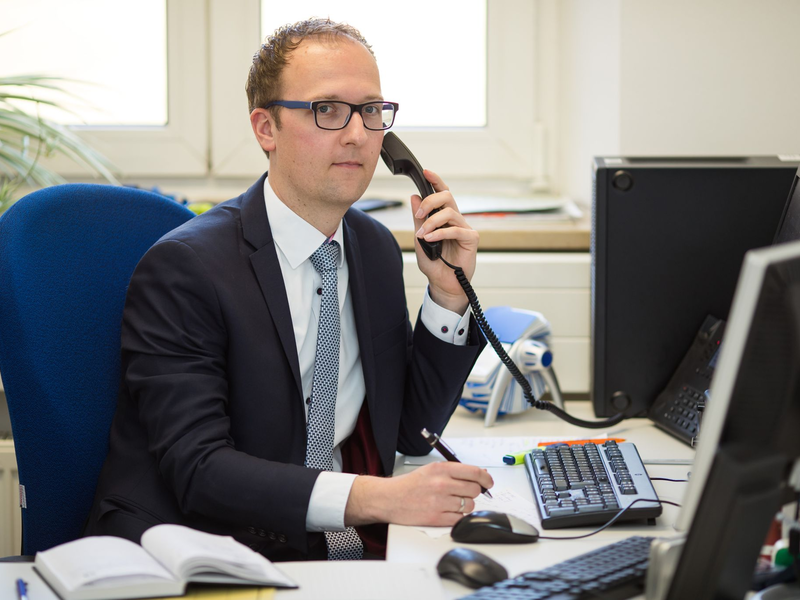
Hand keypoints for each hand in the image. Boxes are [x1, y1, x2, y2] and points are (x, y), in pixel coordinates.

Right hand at [344, 461, 493, 526]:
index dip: (486, 479)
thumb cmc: (409, 485)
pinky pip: (460, 519)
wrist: (388, 499)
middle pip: (474, 490)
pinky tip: (449, 512)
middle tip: (464, 494)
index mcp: (441, 469)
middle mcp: (441, 483)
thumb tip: (480, 475)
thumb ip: (454, 472)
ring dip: (465, 506)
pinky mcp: (436, 518)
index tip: (488, 483)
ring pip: (469, 505)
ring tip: (452, 503)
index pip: (474, 472)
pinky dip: (459, 517)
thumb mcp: (431, 470)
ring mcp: (439, 501)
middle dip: (473, 493)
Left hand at [411, 170, 478, 313]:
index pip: (442, 194)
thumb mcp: (421, 239)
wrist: (443, 284)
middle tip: (418, 215)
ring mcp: (464, 228)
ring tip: (422, 236)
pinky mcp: (471, 239)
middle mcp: (455, 219)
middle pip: (447, 197)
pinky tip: (430, 240)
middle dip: (430, 201)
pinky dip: (440, 233)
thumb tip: (414, 197)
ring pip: (449, 212)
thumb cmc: (434, 264)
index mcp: (444, 217)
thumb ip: (419, 220)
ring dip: (432, 222)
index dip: (436, 181)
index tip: (426, 172)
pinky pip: (455, 229)